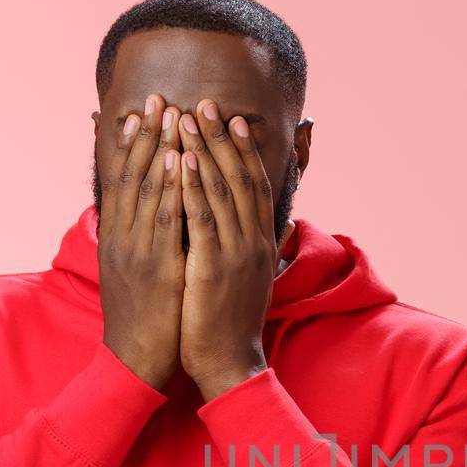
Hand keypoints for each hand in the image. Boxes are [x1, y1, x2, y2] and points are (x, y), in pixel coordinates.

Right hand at [96, 93, 185, 389]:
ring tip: (170, 116)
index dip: (127, 145)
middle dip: (145, 135)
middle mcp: (122, 237)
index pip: (120, 180)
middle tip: (155, 98)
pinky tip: (180, 163)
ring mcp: (137, 251)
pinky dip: (172, 189)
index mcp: (117, 237)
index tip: (136, 111)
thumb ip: (145, 240)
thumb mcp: (138, 272)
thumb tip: (154, 214)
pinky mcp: (157, 268)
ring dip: (158, 150)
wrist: (135, 360)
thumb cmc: (145, 316)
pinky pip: (165, 221)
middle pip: (131, 176)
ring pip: (147, 191)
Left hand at [176, 98, 278, 400]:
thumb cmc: (235, 322)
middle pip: (238, 178)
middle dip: (220, 138)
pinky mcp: (212, 268)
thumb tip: (288, 223)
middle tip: (203, 102)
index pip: (255, 185)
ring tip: (184, 118)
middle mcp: (253, 242)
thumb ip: (271, 247)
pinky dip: (191, 187)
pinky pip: (201, 219)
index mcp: (262, 243)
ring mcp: (235, 253)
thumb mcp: (258, 279)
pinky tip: (178, 160)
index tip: (232, 119)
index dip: (244, 149)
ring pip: (219, 191)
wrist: (230, 363)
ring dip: (201, 150)